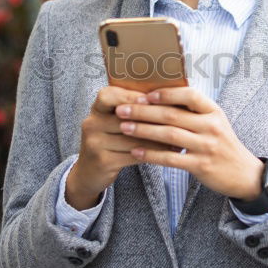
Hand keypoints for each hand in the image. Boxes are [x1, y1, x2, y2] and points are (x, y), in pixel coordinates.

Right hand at [68, 85, 183, 208]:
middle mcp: (91, 124)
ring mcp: (95, 143)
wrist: (89, 173)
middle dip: (152, 118)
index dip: (129, 96)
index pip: (108, 95)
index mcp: (96, 109)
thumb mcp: (113, 122)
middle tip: (176, 118)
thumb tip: (167, 96)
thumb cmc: (110, 142)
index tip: (150, 99)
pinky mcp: (103, 161)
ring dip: (157, 138)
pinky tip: (167, 152)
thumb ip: (131, 110)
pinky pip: (133, 154)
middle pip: (125, 118)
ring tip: (178, 137)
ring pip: (133, 138)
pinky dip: (153, 153)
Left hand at [114, 86, 264, 200]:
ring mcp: (206, 146)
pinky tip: (136, 151)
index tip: (144, 94)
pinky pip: (171, 158)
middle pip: (172, 114)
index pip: (189, 95)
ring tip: (124, 127)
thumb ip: (194, 110)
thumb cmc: (223, 144)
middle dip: (143, 111)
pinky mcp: (200, 166)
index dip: (166, 93)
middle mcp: (211, 126)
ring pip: (169, 135)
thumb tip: (163, 95)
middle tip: (122, 109)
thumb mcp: (215, 122)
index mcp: (214, 111)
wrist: (244, 174)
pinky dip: (151, 154)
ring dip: (143, 130)